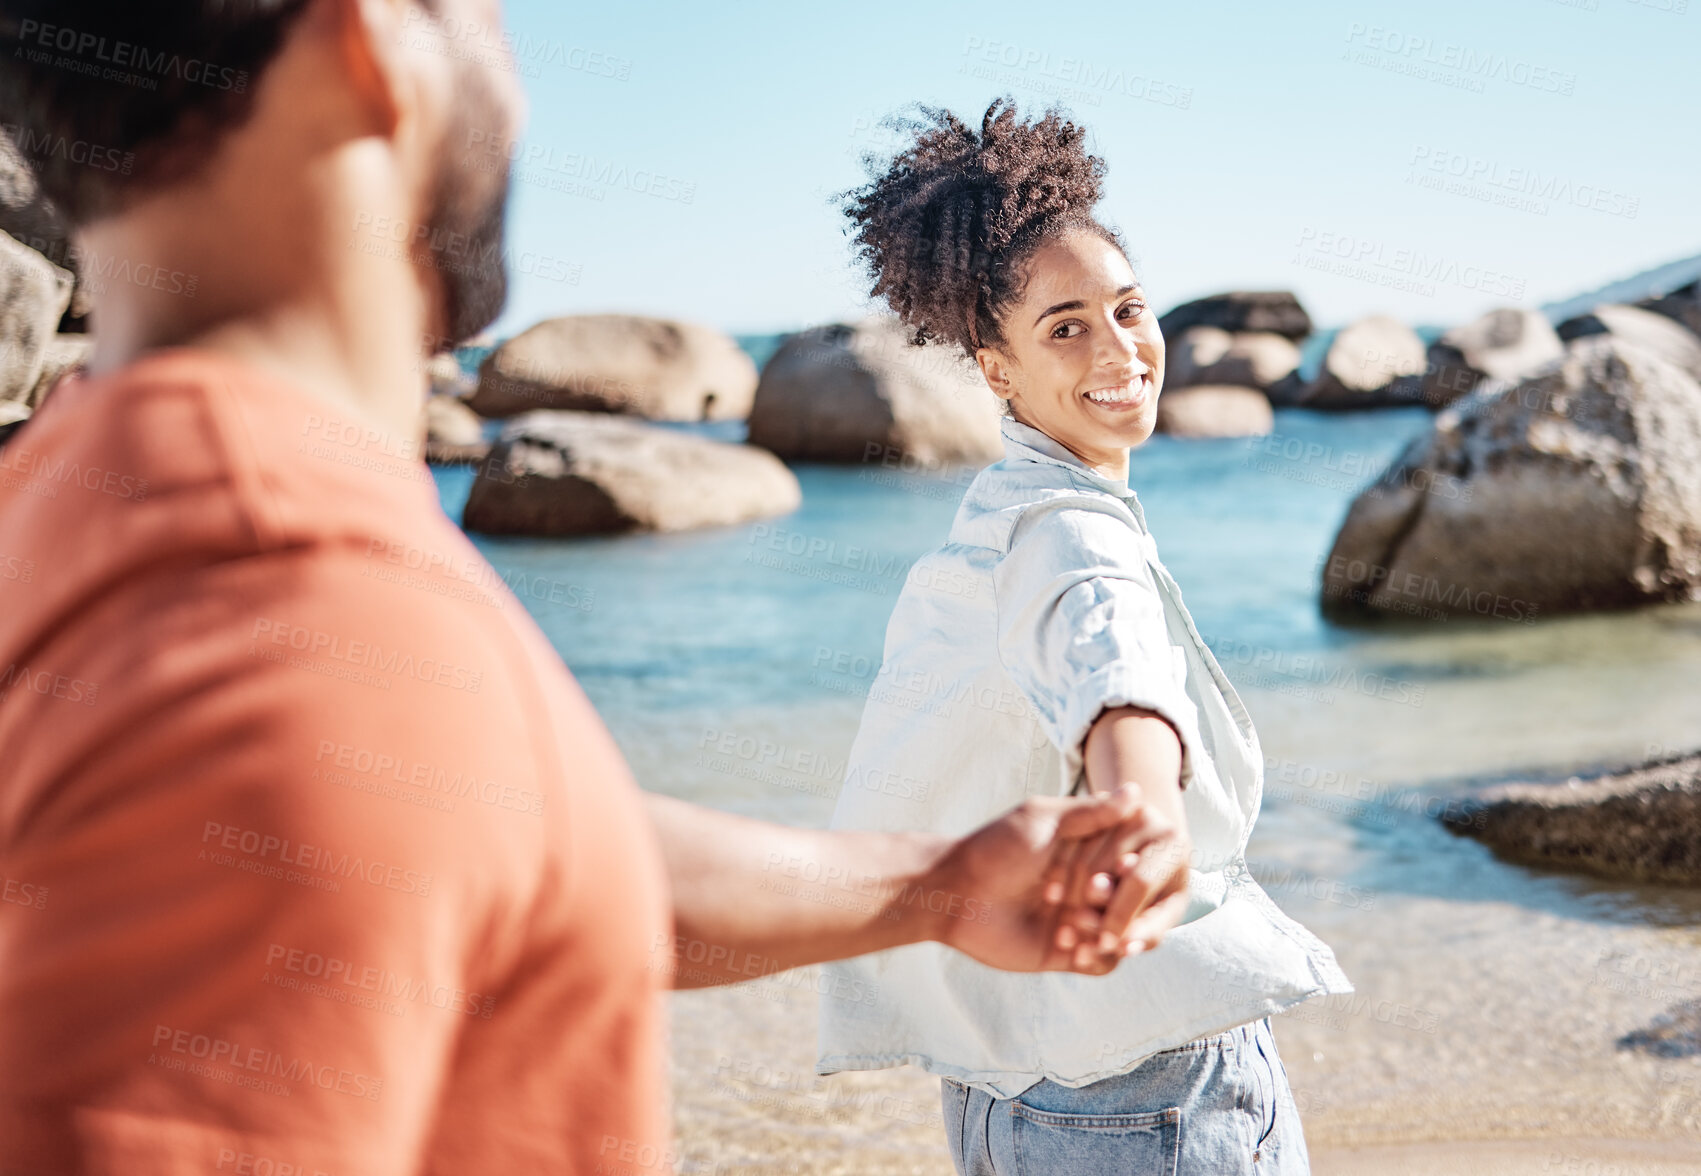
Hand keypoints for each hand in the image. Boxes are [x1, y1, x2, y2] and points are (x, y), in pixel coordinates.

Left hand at [922, 787, 1174, 974]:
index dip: (1132, 864)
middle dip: (1121, 899)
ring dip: (1110, 929)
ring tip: (1073, 922)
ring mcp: (1081, 921)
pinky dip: (1099, 957)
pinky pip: (1105, 964)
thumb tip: (1137, 791)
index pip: (1134, 860)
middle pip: (1135, 900)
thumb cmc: (996, 849)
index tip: (1120, 864)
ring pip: (1126, 933)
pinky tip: (1066, 944)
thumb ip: (1090, 813)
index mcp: (1089, 853)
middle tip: (1090, 892)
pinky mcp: (1069, 954)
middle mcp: (1090, 887)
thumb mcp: (1043, 821)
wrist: (954, 894)